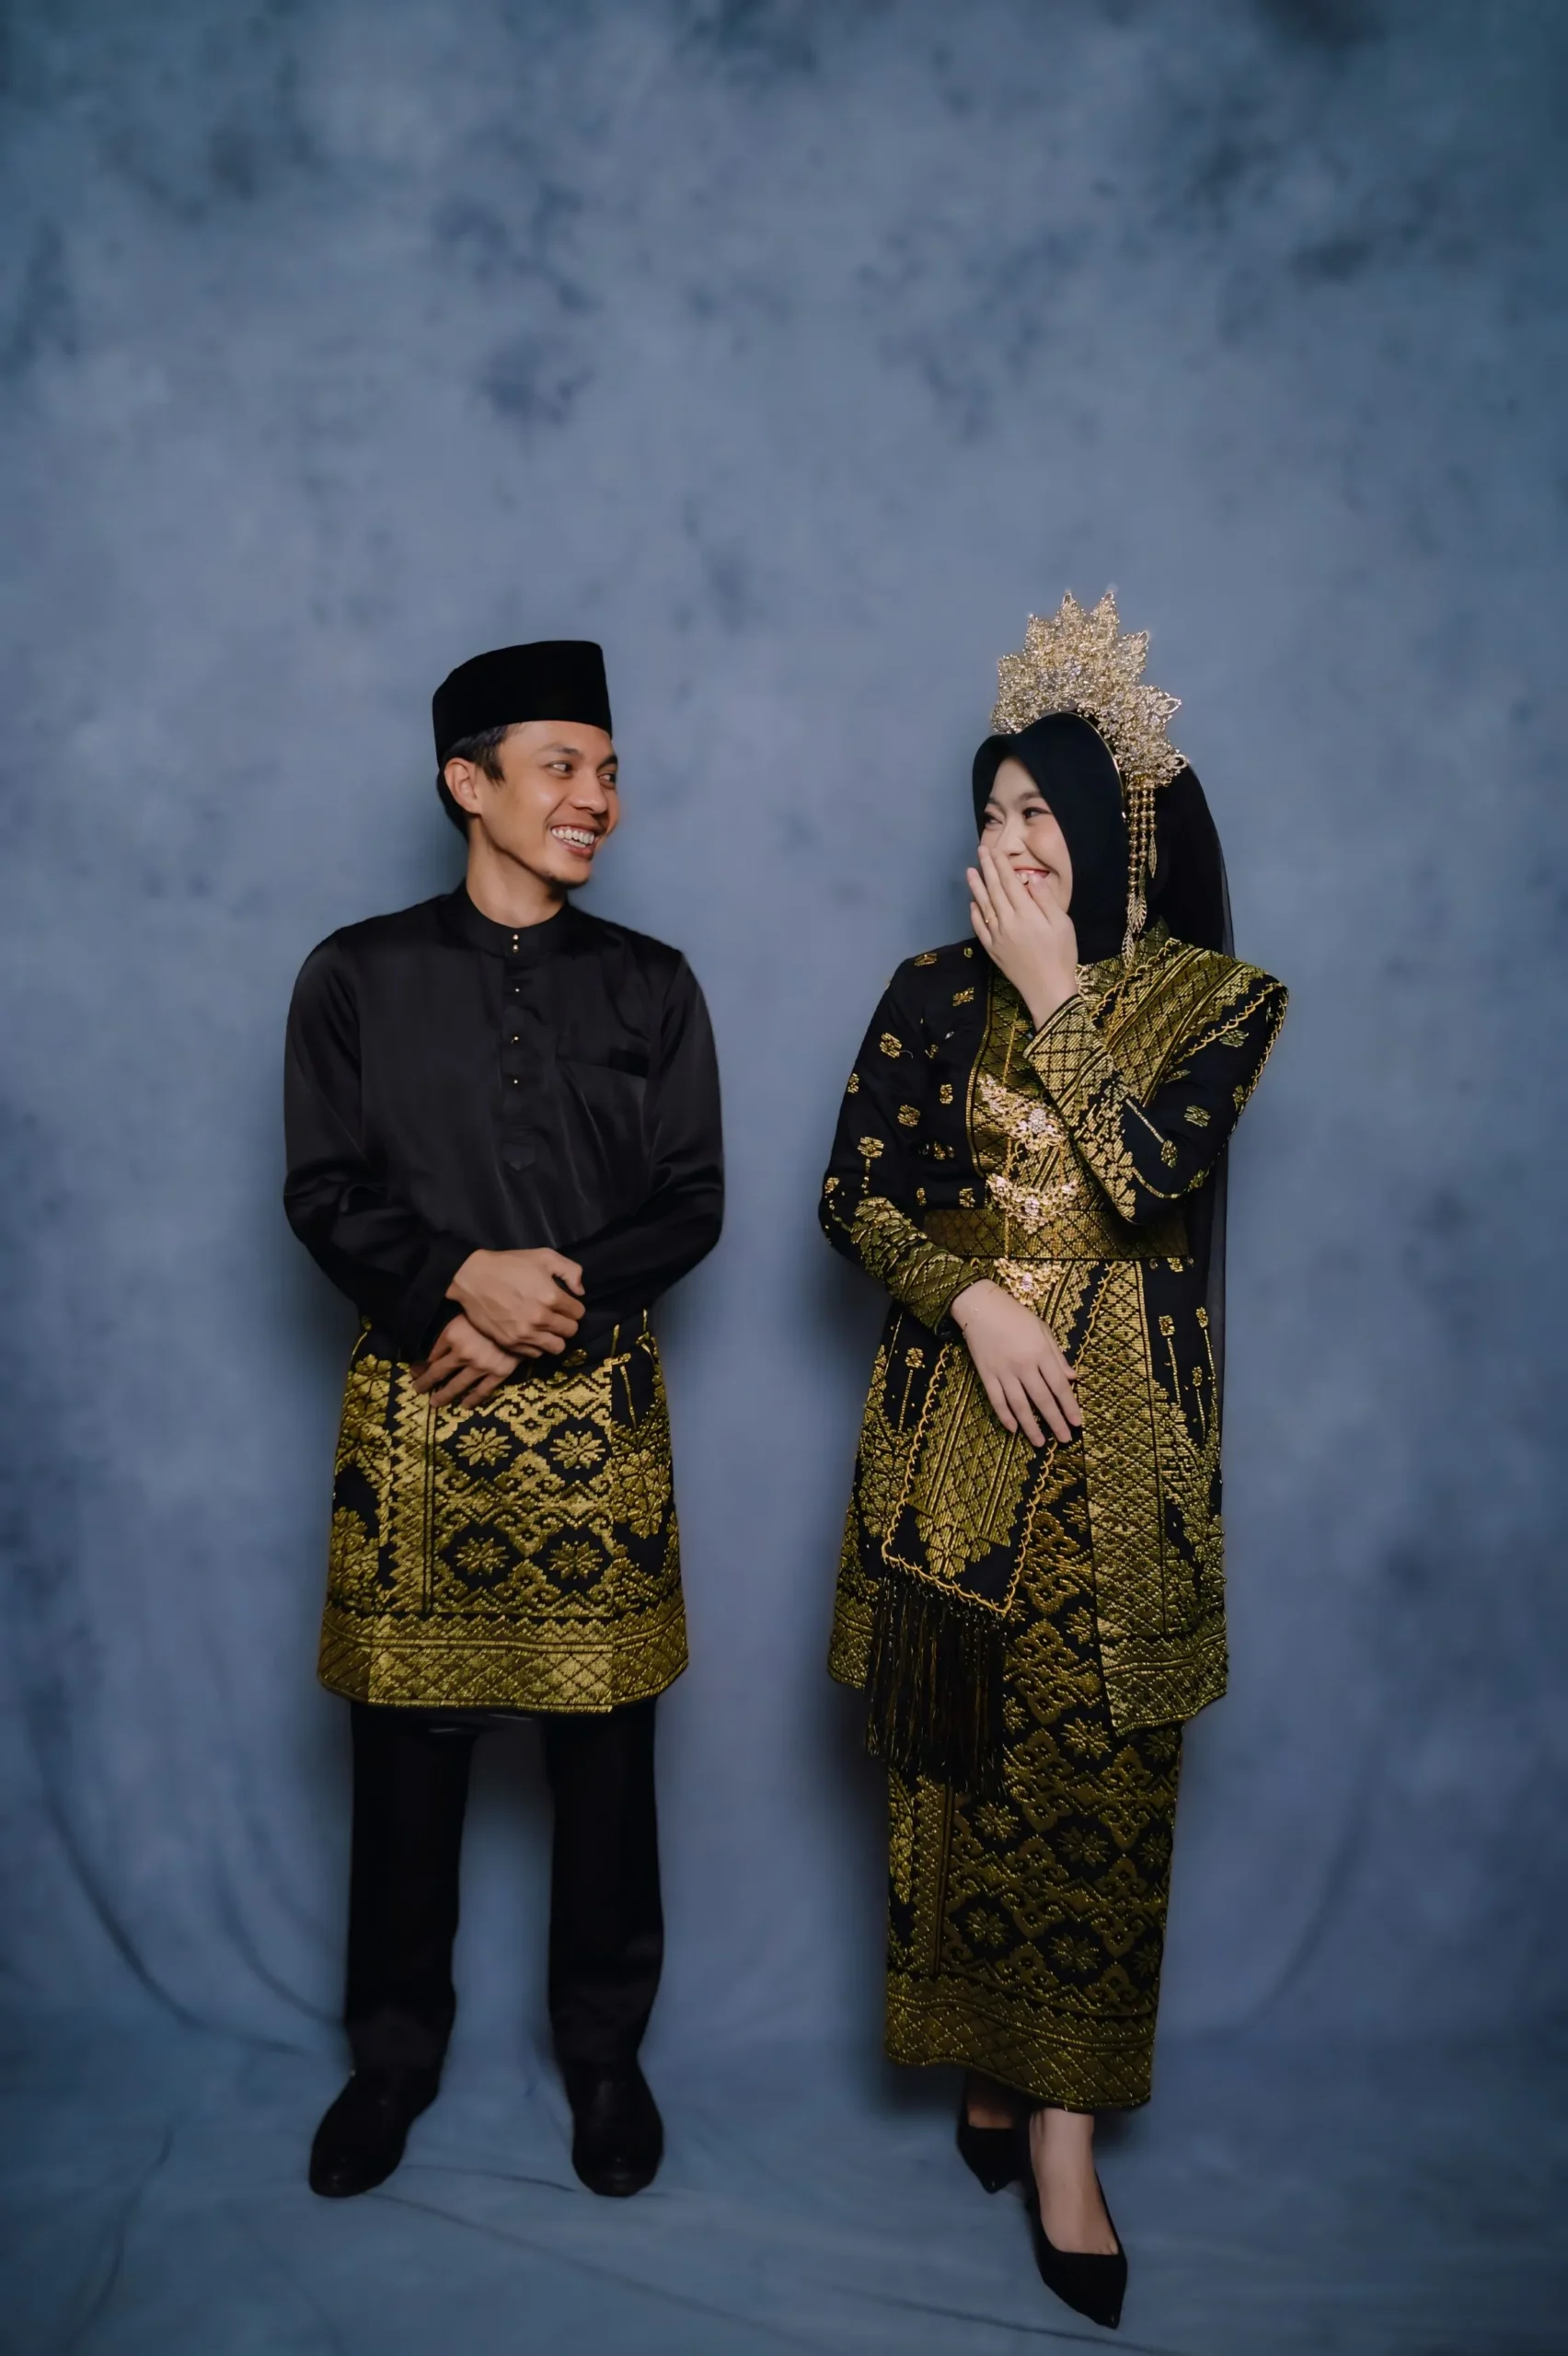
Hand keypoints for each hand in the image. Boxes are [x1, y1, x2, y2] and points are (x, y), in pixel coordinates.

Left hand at [411, 1312, 519, 1407]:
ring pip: (457, 1386)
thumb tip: (431, 1348)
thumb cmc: (494, 1308)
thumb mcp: (466, 1312)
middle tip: (418, 1390)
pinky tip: (464, 1406)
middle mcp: (462, 1353)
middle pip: (438, 1373)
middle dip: (425, 1383)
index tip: (414, 1372)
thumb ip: (451, 1327)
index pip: (431, 1354)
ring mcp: (480, 1366)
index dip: (421, 1365)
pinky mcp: (498, 1374)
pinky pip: (482, 1391)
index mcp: (452, 1335)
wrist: (526, 1317)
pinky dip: (472, 1400)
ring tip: (435, 1403)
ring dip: (444, 1396)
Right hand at [448, 1247, 584, 1356]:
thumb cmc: (510, 1264)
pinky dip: (537, 1345)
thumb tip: (580, 1292)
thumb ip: (571, 1271)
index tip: (564, 1303)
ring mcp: (525, 1334)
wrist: (473, 1278)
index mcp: (552, 1297)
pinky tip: (531, 1333)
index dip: (573, 1307)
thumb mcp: (544, 1256)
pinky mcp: (511, 1343)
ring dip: (555, 1337)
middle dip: (567, 1323)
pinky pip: (536, 1354)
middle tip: (556, 1316)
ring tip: (546, 1328)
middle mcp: (541, 1319)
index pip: (579, 1313)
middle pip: (571, 1332)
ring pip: (557, 1347)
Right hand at [951, 1279, 1081, 1447]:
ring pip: (1020, 1405)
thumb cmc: (1015, 1315)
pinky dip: (1005, 1416)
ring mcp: (1003, 1371)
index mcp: (1040, 1352)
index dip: (1069, 1405)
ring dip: (1031, 1427)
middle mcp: (1023, 1365)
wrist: (980, 1306)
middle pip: (1042, 1399)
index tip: (1077, 1423)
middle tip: (1064, 1439)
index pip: (1059, 1385)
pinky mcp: (986, 1374)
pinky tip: (1013, 1429)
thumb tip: (1072, 1377)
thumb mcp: (1042, 1329)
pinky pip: (996, 1400)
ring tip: (1040, 1442)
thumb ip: (1056, 1355)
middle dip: (1055, 1422)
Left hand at [967, 840, 1079, 1029]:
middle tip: (980, 851)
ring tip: (970, 871)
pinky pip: (979, 927)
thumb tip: (1030, 878)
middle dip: (987, 869)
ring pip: (984, 906)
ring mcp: (997, 936)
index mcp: (1027, 913)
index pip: (1010, 883)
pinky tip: (972, 903)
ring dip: (976, 887)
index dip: (1002, 865)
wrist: (1048, 989)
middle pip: (994, 890)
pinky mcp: (992, 949)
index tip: (995, 850)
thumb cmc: (1061, 955)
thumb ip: (1045, 900)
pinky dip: (974, 913)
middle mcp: (1008, 922)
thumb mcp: (1062, 924)